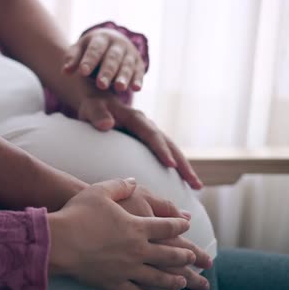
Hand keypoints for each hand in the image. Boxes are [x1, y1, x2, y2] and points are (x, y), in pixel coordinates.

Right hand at [47, 178, 194, 289]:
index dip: (179, 225)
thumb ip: (120, 185)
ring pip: (158, 278)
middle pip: (169, 255)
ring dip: (174, 281)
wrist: (59, 241)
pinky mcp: (113, 282)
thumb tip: (133, 181)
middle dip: (186, 257)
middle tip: (198, 260)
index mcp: (137, 226)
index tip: (187, 225)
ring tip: (184, 283)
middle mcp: (138, 249)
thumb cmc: (78, 213)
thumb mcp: (100, 191)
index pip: (167, 226)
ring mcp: (127, 269)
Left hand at [62, 28, 146, 91]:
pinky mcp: (138, 64)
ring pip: (127, 65)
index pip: (95, 49)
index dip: (89, 60)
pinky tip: (136, 88)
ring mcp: (130, 53)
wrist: (112, 42)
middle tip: (101, 85)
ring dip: (123, 76)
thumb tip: (65, 71)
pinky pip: (139, 72)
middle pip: (112, 58)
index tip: (83, 72)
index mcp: (101, 38)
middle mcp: (118, 44)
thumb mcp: (80, 50)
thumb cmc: (91, 50)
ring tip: (119, 88)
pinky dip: (138, 79)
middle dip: (107, 71)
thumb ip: (72, 59)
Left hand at [77, 94, 203, 188]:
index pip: (151, 135)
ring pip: (172, 151)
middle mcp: (148, 125)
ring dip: (185, 168)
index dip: (161, 149)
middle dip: (183, 164)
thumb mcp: (92, 108)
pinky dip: (176, 168)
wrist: (98, 102)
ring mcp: (150, 133)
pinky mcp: (148, 142)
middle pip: (170, 145)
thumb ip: (97, 115)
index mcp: (136, 118)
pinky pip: (166, 155)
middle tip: (195, 183)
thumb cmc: (94, 107)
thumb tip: (106, 124)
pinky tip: (183, 184)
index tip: (170, 165)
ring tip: (197, 187)